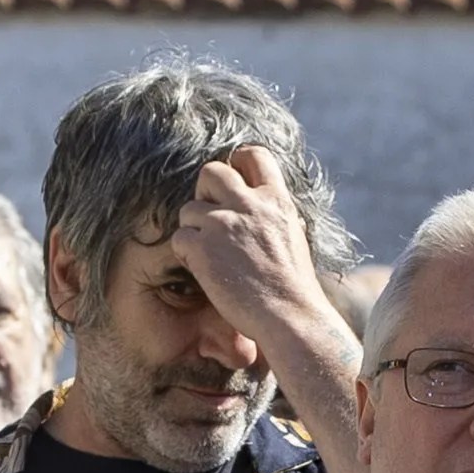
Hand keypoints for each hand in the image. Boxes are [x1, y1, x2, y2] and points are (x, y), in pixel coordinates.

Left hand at [178, 147, 364, 472]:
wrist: (290, 317)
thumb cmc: (295, 289)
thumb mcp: (295, 239)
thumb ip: (278, 218)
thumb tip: (272, 212)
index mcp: (276, 201)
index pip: (253, 155)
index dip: (236, 163)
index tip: (233, 184)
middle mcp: (250, 205)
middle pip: (211, 171)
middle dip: (205, 192)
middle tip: (211, 219)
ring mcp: (223, 224)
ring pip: (188, 209)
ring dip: (193, 230)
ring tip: (209, 256)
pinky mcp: (203, 248)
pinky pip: (178, 237)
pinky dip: (185, 254)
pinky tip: (201, 271)